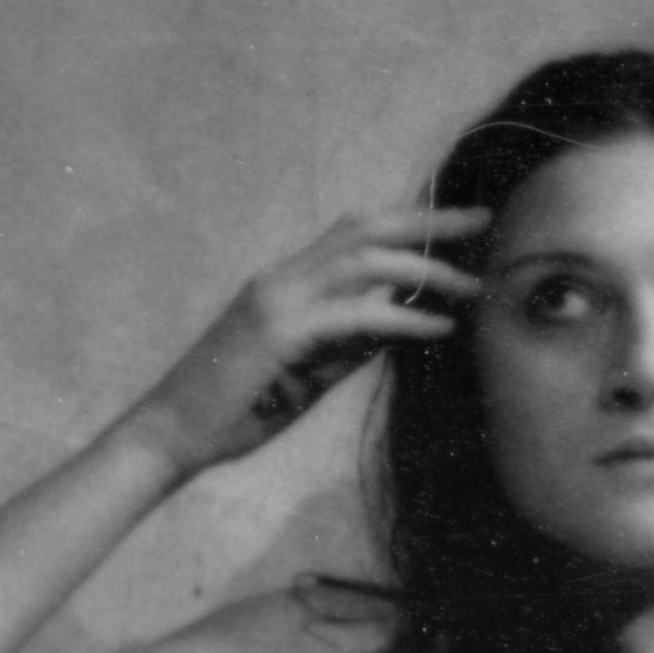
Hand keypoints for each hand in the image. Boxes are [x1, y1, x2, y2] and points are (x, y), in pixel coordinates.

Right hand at [121, 205, 489, 475]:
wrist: (171, 433)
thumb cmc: (237, 407)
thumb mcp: (306, 370)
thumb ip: (346, 344)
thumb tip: (394, 329)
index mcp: (284, 280)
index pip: (352, 233)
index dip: (406, 222)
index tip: (456, 225)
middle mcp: (281, 278)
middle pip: (364, 228)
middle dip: (427, 221)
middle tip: (482, 219)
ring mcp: (277, 301)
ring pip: (363, 261)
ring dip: (425, 269)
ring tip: (471, 287)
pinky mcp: (280, 335)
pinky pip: (354, 316)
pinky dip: (403, 318)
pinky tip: (439, 327)